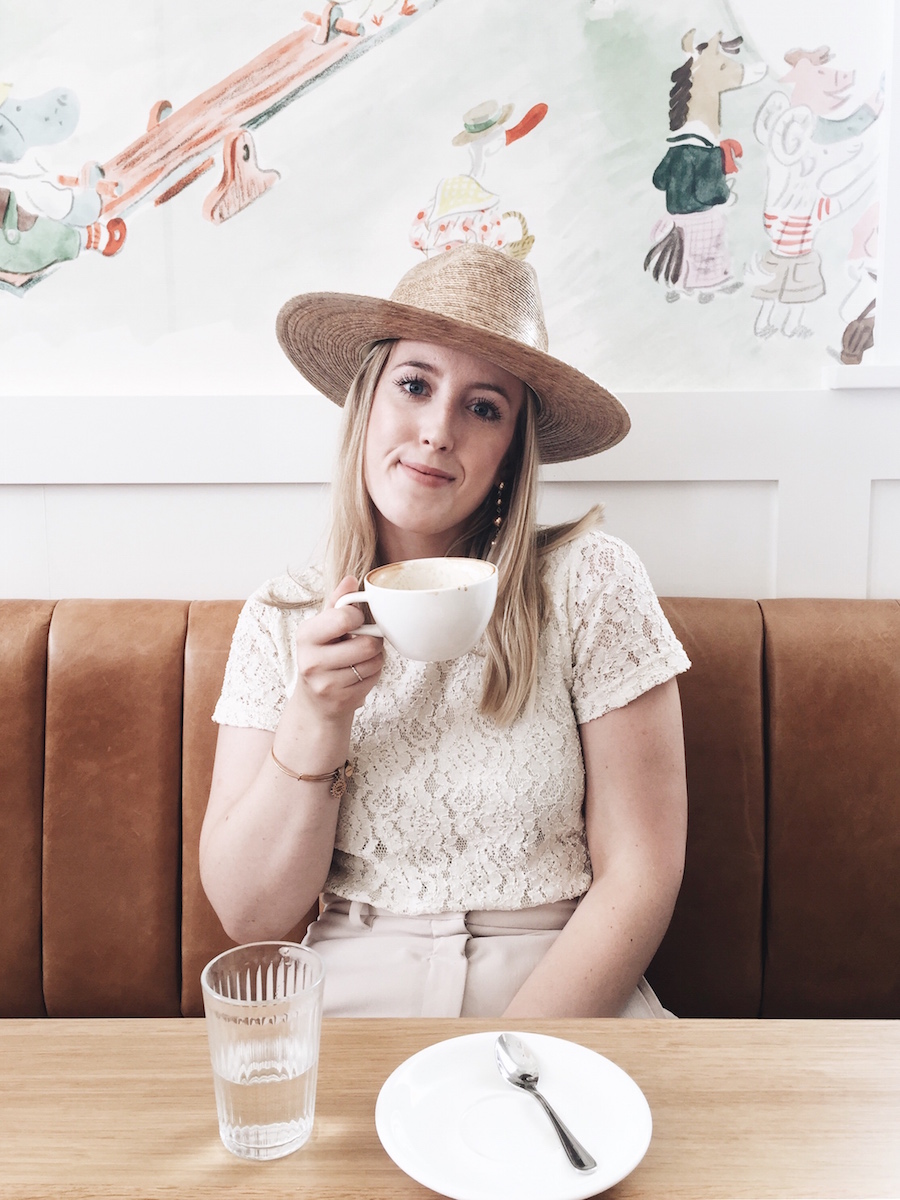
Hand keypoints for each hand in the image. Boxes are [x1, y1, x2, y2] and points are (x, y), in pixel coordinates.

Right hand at [291, 576, 383, 722]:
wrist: (315, 702)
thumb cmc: (322, 656)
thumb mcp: (324, 627)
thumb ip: (338, 603)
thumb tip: (351, 579)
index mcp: (306, 635)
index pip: (345, 618)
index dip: (359, 618)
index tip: (355, 622)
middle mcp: (311, 660)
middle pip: (367, 644)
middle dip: (372, 641)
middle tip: (361, 642)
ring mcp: (325, 683)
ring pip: (374, 661)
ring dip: (374, 659)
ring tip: (359, 659)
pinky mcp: (341, 700)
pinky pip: (374, 678)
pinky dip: (373, 674)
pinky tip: (358, 675)